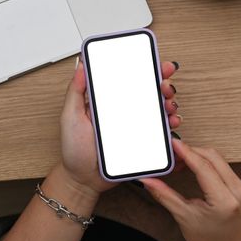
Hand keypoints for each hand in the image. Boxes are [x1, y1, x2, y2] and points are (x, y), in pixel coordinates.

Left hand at [59, 58, 181, 194]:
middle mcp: (124, 111)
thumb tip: (81, 66)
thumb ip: (75, 92)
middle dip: (162, 82)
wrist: (82, 179)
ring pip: (158, 109)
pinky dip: (170, 124)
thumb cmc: (74, 149)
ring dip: (169, 102)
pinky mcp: (142, 142)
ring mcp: (134, 126)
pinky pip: (160, 131)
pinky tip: (171, 121)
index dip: (143, 67)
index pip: (128, 78)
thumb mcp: (70, 116)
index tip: (155, 61)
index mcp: (108, 101)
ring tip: (169, 103)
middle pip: (148, 91)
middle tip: (165, 84)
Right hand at [141, 139, 240, 240]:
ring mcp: (240, 186)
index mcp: (224, 200)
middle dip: (191, 151)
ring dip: (197, 155)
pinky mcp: (239, 185)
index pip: (204, 166)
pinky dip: (205, 161)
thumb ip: (165, 195)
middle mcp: (237, 190)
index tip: (173, 144)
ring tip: (179, 162)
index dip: (186, 152)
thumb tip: (149, 181)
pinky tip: (192, 165)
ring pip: (217, 158)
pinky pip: (221, 164)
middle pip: (212, 156)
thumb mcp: (183, 217)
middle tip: (172, 154)